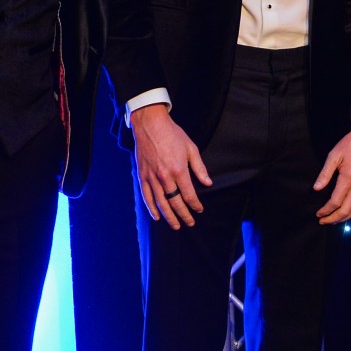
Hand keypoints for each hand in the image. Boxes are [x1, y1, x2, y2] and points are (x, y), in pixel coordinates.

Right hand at [129, 105, 211, 228]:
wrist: (150, 124)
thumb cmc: (172, 134)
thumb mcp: (191, 148)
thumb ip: (199, 168)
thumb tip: (208, 183)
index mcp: (179, 170)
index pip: (189, 195)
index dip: (195, 205)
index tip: (199, 210)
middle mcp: (165, 177)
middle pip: (175, 203)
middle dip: (184, 215)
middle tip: (189, 223)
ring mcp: (152, 177)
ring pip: (161, 203)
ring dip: (169, 216)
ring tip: (176, 225)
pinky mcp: (142, 175)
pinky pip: (146, 196)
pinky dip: (151, 208)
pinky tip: (157, 216)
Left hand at [314, 123, 350, 223]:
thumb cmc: (350, 144)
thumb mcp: (334, 155)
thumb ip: (325, 174)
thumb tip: (316, 189)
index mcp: (348, 179)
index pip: (336, 202)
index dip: (326, 210)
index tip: (318, 214)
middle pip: (347, 210)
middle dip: (334, 219)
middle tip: (323, 222)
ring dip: (345, 218)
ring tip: (334, 220)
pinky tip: (349, 212)